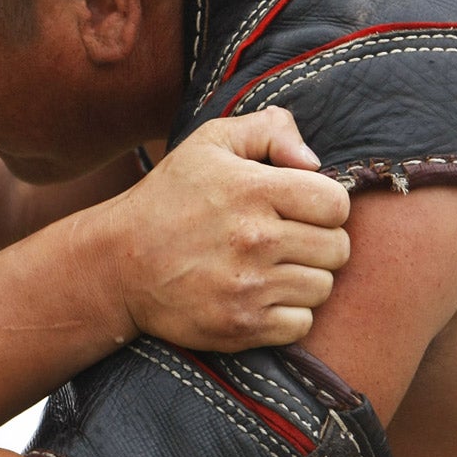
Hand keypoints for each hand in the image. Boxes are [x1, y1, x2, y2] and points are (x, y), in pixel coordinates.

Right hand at [99, 107, 351, 351]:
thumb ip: (272, 130)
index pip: (337, 204)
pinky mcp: (241, 326)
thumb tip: (316, 163)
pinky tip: (261, 296)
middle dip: (320, 242)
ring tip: (271, 267)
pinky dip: (288, 314)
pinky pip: (301, 324)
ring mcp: (248, 287)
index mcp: (252, 189)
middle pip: (338, 249)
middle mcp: (254, 239)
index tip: (300, 208)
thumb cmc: (171, 197)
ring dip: (304, 278)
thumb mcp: (212, 142)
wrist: (118, 264)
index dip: (325, 205)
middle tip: (287, 240)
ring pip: (323, 288)